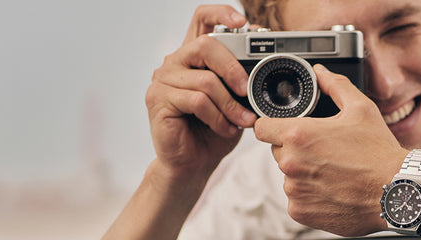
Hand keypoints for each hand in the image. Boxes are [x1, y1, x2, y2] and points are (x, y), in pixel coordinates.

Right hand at [146, 5, 256, 177]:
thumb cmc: (213, 132)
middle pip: (205, 44)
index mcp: (193, 57)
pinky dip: (217, 117)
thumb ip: (241, 81)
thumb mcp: (235, 102)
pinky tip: (224, 128)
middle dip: (232, 67)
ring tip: (241, 122)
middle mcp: (175, 63)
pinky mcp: (157, 100)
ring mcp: (162, 80)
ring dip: (229, 105)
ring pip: (205, 80)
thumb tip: (263, 69)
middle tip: (247, 90)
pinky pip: (196, 101)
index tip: (242, 23)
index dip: (221, 13)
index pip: (202, 19)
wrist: (192, 164)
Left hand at [255, 65, 410, 235]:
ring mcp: (294, 190)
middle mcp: (291, 163)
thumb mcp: (361, 109)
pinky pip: (296, 199)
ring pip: (288, 176)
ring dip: (303, 173)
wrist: (395, 191)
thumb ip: (335, 86)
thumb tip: (321, 72)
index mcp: (298, 135)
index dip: (272, 125)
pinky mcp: (300, 211)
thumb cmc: (379, 152)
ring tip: (332, 172)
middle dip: (294, 149)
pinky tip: (332, 189)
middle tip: (323, 150)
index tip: (284, 129)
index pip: (262, 127)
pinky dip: (310, 195)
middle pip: (277, 151)